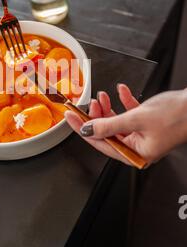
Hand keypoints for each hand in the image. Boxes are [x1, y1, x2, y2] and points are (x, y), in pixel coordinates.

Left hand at [65, 84, 186, 165]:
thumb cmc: (176, 116)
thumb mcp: (136, 119)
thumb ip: (109, 125)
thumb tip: (88, 130)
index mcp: (135, 154)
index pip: (101, 143)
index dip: (82, 129)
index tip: (70, 118)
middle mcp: (138, 147)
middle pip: (108, 132)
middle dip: (97, 115)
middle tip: (87, 103)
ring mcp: (143, 136)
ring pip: (117, 122)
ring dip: (109, 108)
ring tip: (102, 95)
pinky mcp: (148, 124)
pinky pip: (130, 114)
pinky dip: (124, 102)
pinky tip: (121, 92)